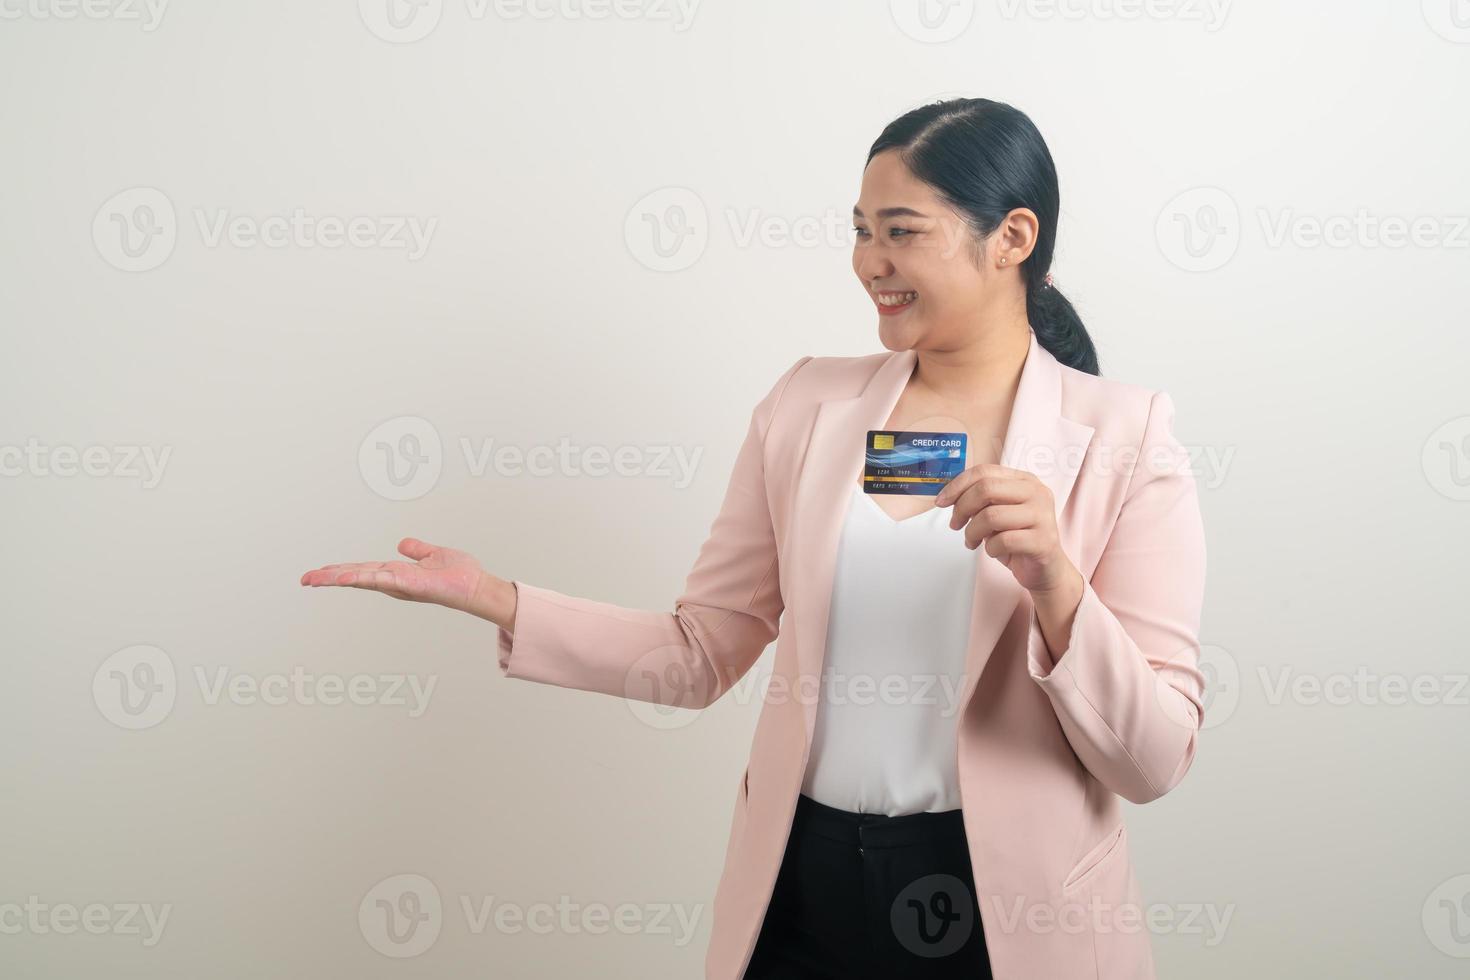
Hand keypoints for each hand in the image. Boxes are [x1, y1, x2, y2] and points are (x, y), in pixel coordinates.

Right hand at [300, 537, 490, 614]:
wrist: (476, 586)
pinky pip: (382, 579)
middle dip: (329, 578)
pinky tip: (344, 578)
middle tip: (304, 579)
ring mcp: (400, 584)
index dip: (341, 571)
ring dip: (338, 578)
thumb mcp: (434, 555)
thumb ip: (417, 550)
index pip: (362, 570)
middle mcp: (394, 581)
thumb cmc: (459, 575)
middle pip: (356, 577)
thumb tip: (402, 544)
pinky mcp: (410, 584)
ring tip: (314, 579)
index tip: (320, 572)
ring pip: (362, 579)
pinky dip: (362, 578)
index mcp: (397, 573)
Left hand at [934, 463, 1080, 595]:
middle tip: (955, 524)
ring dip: (972, 532)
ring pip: (991, 516)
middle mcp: (1037, 492)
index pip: (984, 472)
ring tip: (971, 542)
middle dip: (962, 508)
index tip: (941, 502)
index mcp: (1025, 480)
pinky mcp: (1043, 541)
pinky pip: (1003, 541)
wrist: (1045, 569)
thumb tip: (948, 496)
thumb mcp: (997, 513)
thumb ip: (980, 500)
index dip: (957, 485)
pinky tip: (993, 551)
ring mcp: (1043, 516)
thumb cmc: (1017, 539)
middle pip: (986, 489)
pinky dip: (990, 549)